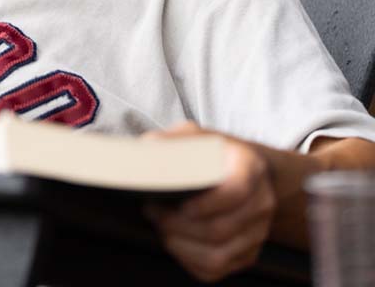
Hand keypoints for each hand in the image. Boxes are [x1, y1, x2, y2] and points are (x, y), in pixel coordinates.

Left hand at [142, 121, 275, 281]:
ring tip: (160, 225)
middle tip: (152, 211)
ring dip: (179, 245)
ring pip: (217, 256)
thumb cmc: (213, 152)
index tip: (178, 203)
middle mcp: (261, 202)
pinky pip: (215, 271)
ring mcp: (257, 232)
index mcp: (250, 167)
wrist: (240, 170)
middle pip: (220, 229)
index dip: (204, 204)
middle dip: (177, 225)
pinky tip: (174, 240)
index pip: (235, 192)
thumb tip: (145, 150)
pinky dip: (187, 260)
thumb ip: (172, 141)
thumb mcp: (194, 136)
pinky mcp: (247, 254)